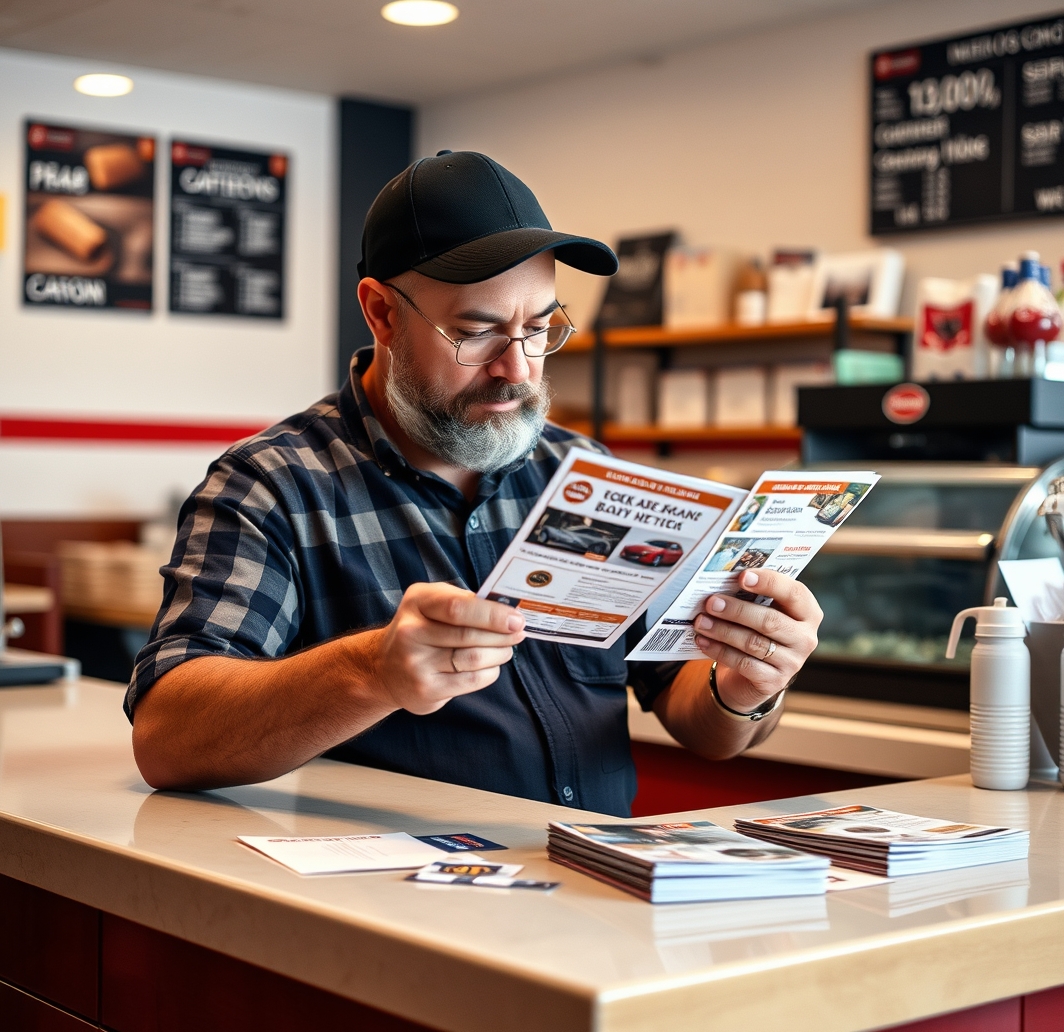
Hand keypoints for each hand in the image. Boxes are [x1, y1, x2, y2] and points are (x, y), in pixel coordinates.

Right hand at [362, 583, 525, 715]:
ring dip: (499, 653)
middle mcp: (410, 632)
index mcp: (417, 602)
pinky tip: (490, 666)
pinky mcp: (425, 690)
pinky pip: (471, 680)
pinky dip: (489, 672)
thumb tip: (507, 609)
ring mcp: (416, 664)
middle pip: (469, 636)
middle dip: (502, 635)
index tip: (517, 619)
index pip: (458, 608)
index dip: (492, 614)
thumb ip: (465, 601)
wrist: (383, 668)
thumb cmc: (421, 628)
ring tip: (506, 649)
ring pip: (474, 659)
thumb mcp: (432, 602)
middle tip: (519, 633)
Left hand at [692, 569, 821, 713]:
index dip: (769, 583)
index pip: (794, 593)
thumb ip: (752, 596)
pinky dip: (720, 650)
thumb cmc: (756, 631)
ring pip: (753, 643)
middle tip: (710, 602)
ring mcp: (792, 663)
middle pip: (770, 621)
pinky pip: (743, 663)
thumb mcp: (761, 611)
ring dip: (723, 630)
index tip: (742, 576)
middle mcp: (806, 638)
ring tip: (701, 622)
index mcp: (808, 612)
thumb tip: (721, 581)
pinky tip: (702, 641)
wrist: (751, 676)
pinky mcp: (774, 682)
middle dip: (737, 610)